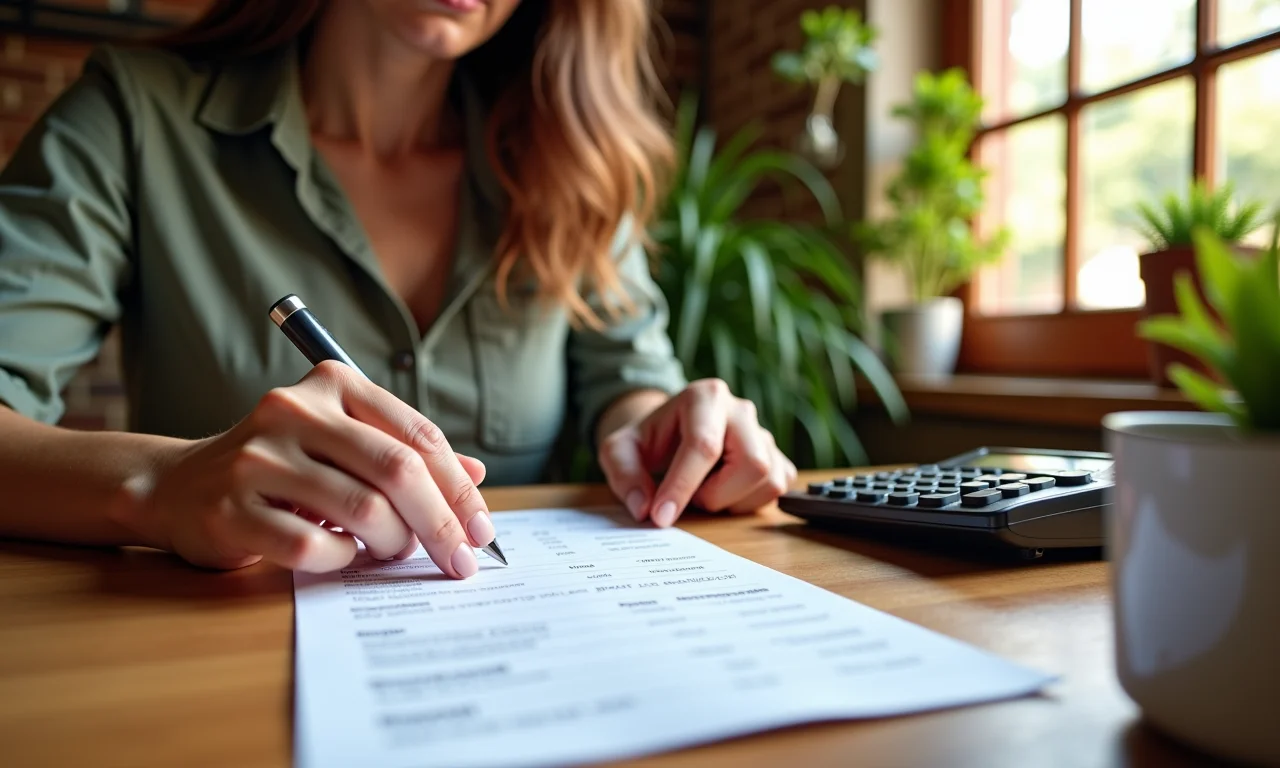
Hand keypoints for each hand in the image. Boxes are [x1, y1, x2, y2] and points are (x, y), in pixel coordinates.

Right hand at [130, 361, 493, 575]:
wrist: (178, 486)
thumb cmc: (281, 466)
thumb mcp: (343, 445)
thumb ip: (404, 453)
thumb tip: (475, 477)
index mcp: (331, 385)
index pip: (418, 436)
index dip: (458, 488)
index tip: (481, 529)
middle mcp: (293, 411)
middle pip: (398, 471)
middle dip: (441, 523)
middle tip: (460, 561)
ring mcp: (257, 458)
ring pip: (362, 510)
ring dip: (392, 544)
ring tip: (392, 552)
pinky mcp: (230, 508)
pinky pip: (312, 545)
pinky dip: (340, 559)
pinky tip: (341, 555)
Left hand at [597, 379, 796, 526]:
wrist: (672, 430)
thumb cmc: (649, 440)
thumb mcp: (620, 450)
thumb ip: (624, 474)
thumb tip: (643, 508)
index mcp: (704, 397)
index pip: (704, 446)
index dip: (682, 486)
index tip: (661, 516)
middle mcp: (741, 410)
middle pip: (752, 463)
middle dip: (716, 493)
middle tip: (692, 496)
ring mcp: (764, 433)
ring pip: (769, 479)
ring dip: (732, 500)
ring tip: (706, 490)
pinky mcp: (777, 457)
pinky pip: (777, 489)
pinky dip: (748, 502)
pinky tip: (725, 492)